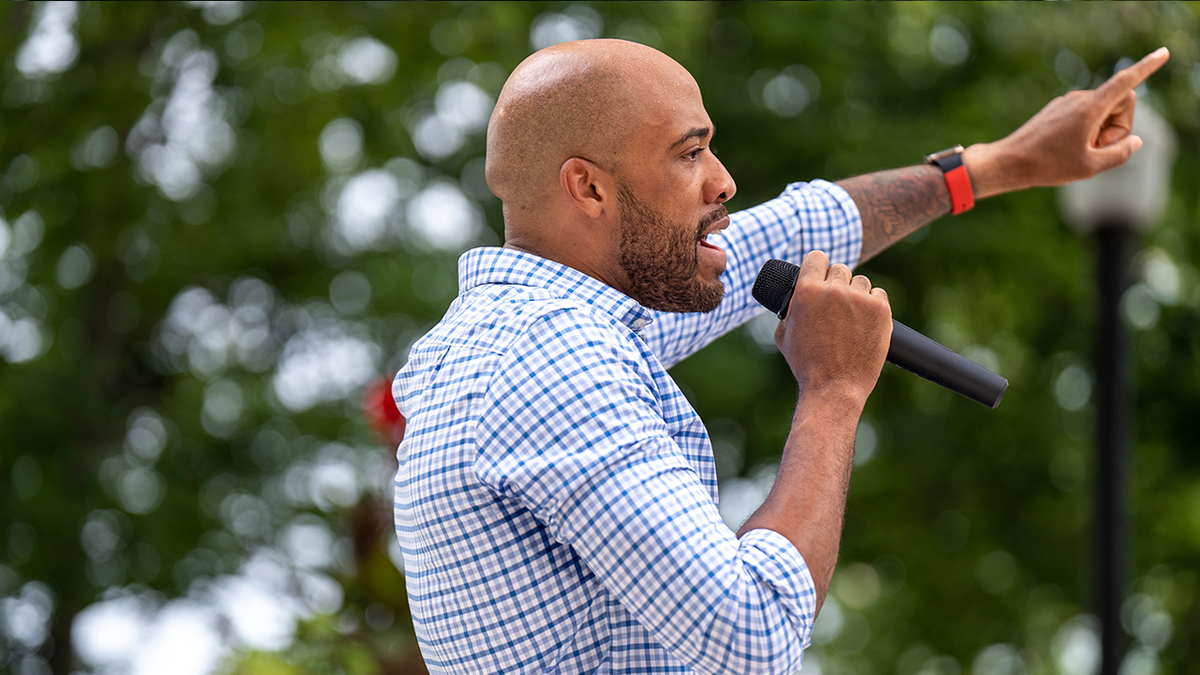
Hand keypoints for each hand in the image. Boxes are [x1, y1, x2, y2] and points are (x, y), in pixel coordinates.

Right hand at [774, 251, 891, 404]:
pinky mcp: (881, 310)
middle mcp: (834, 290)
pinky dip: (873, 305)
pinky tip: (865, 321)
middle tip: (836, 304)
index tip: (821, 274)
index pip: (817, 257)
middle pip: (840, 268)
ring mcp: (860, 299)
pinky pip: (879, 294)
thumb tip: (794, 298)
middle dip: (837, 283)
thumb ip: (789, 309)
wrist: (834, 387)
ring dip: (856, 294)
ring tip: (850, 317)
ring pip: (860, 281)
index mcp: (807, 291)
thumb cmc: (806, 364)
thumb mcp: (784, 333)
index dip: (818, 265)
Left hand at [964, 47, 1169, 198]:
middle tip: (1098, 148)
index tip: (1163, 54)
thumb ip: (1120, 153)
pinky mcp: (1058, 109)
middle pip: (1121, 102)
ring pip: (1104, 110)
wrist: (1008, 162)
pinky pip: (1087, 115)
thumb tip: (1134, 141)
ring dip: (1102, 130)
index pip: (1125, 82)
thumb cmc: (1046, 166)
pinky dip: (1088, 131)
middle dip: (1119, 125)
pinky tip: (1068, 148)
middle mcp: (1080, 98)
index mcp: (1090, 107)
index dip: (1147, 68)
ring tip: (1079, 151)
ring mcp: (1067, 102)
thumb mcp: (1090, 167)